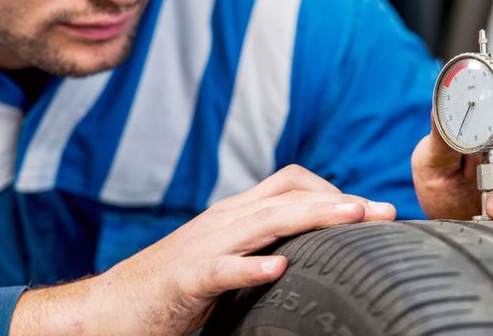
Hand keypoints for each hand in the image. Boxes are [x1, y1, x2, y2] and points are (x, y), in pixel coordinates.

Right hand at [9, 165, 394, 334]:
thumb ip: (260, 246)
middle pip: (288, 195)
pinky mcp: (185, 280)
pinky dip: (249, 267)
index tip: (369, 210)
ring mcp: (204, 247)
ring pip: (264, 222)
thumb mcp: (224, 257)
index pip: (290, 183)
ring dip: (311, 217)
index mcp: (234, 215)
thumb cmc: (173, 286)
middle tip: (383, 212)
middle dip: (339, 200)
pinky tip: (276, 269)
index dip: (332, 190)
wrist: (110, 308)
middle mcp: (223, 221)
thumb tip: (307, 251)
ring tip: (352, 219)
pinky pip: (221, 269)